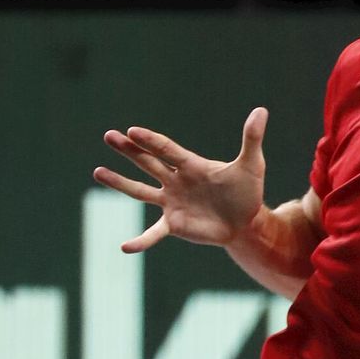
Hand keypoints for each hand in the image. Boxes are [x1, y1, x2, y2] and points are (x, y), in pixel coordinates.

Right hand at [94, 107, 267, 253]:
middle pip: (148, 162)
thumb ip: (252, 139)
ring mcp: (171, 202)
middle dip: (129, 150)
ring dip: (120, 183)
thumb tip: (261, 111)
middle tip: (109, 136)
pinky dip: (140, 241)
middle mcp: (175, 181)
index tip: (131, 131)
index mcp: (190, 165)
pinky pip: (153, 233)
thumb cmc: (247, 191)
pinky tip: (124, 247)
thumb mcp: (251, 165)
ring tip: (98, 172)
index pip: (166, 149)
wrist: (246, 222)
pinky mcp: (174, 224)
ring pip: (140, 191)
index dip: (150, 141)